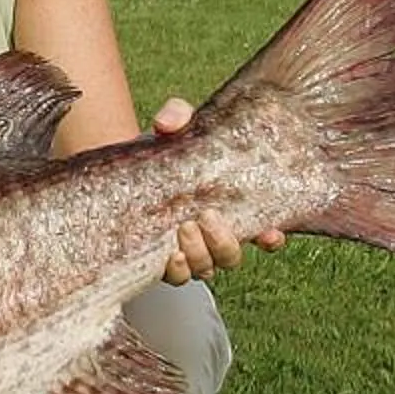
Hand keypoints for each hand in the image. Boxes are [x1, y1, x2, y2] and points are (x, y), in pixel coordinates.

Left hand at [149, 96, 282, 283]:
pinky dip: (177, 271)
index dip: (272, 237)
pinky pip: (177, 277)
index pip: (264, 231)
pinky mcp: (162, 260)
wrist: (122, 169)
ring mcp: (189, 250)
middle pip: (231, 255)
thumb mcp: (174, 128)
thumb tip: (168, 123)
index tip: (271, 233)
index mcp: (231, 207)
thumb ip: (177, 116)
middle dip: (225, 243)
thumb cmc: (163, 149)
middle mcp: (213, 235)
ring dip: (200, 254)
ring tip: (184, 228)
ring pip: (207, 268)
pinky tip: (171, 256)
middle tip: (207, 217)